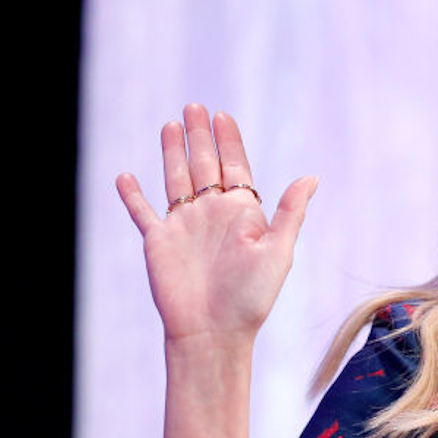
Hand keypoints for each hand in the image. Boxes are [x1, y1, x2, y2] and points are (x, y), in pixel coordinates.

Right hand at [117, 104, 316, 344]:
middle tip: (195, 106)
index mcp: (241, 213)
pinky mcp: (158, 241)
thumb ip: (289, 211)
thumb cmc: (251, 296)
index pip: (235, 167)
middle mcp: (212, 214)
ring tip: (170, 124)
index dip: (229, 141)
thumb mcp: (277, 250)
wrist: (213, 330)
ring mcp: (184, 226)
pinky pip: (143, 213)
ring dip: (172, 152)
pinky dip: (133, 195)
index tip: (223, 116)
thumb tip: (312, 176)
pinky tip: (125, 176)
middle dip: (200, 136)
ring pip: (175, 179)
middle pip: (205, 165)